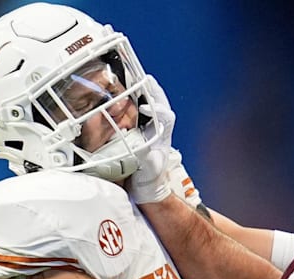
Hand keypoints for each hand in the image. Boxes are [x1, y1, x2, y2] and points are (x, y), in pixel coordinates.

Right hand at [129, 75, 174, 203]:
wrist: (146, 186)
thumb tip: (140, 145)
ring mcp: (151, 128)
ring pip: (153, 105)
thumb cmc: (150, 178)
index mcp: (164, 136)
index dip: (158, 108)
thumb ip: (146, 156)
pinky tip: (127, 93)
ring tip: (137, 79)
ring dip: (146, 92)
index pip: (167, 116)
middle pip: (162, 104)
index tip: (146, 106)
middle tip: (144, 78)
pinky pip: (141, 111)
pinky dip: (136, 100)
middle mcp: (160, 129)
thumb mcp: (148, 168)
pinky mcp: (142, 130)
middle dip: (154, 90)